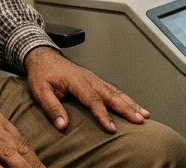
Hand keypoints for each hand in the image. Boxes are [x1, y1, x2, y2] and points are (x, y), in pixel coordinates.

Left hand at [24, 46, 148, 132]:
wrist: (43, 56)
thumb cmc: (42, 74)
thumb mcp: (41, 91)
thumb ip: (52, 107)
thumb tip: (62, 125)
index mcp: (77, 81)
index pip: (92, 100)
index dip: (103, 115)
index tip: (112, 128)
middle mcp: (89, 79)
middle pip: (111, 94)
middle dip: (127, 108)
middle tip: (139, 120)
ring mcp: (94, 78)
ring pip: (116, 91)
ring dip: (131, 103)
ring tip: (144, 115)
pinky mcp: (95, 80)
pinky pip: (113, 89)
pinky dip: (126, 98)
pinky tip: (134, 106)